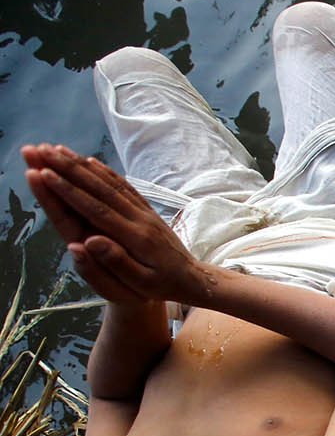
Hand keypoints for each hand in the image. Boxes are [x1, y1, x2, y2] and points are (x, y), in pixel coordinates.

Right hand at [22, 144, 207, 305]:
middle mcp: (139, 219)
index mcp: (135, 238)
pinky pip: (124, 186)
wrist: (194, 278)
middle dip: (68, 169)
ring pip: (110, 182)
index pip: (96, 209)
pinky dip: (105, 171)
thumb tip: (89, 241)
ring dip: (82, 165)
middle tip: (40, 150)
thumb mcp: (142, 283)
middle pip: (99, 189)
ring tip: (56, 149)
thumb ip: (117, 262)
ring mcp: (144, 212)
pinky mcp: (147, 209)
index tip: (44, 174)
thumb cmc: (164, 286)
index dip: (69, 191)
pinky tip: (89, 161)